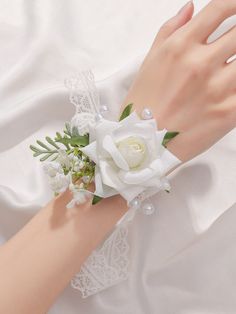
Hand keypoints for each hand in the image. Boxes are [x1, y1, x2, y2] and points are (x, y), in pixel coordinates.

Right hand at [123, 0, 235, 161]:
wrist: (144, 145)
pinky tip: (231, 85)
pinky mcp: (229, 112)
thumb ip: (170, 30)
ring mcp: (218, 89)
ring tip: (228, 68)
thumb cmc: (142, 106)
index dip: (233, 4)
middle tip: (233, 42)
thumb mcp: (149, 62)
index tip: (235, 8)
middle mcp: (200, 64)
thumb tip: (190, 8)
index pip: (220, 9)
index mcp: (180, 48)